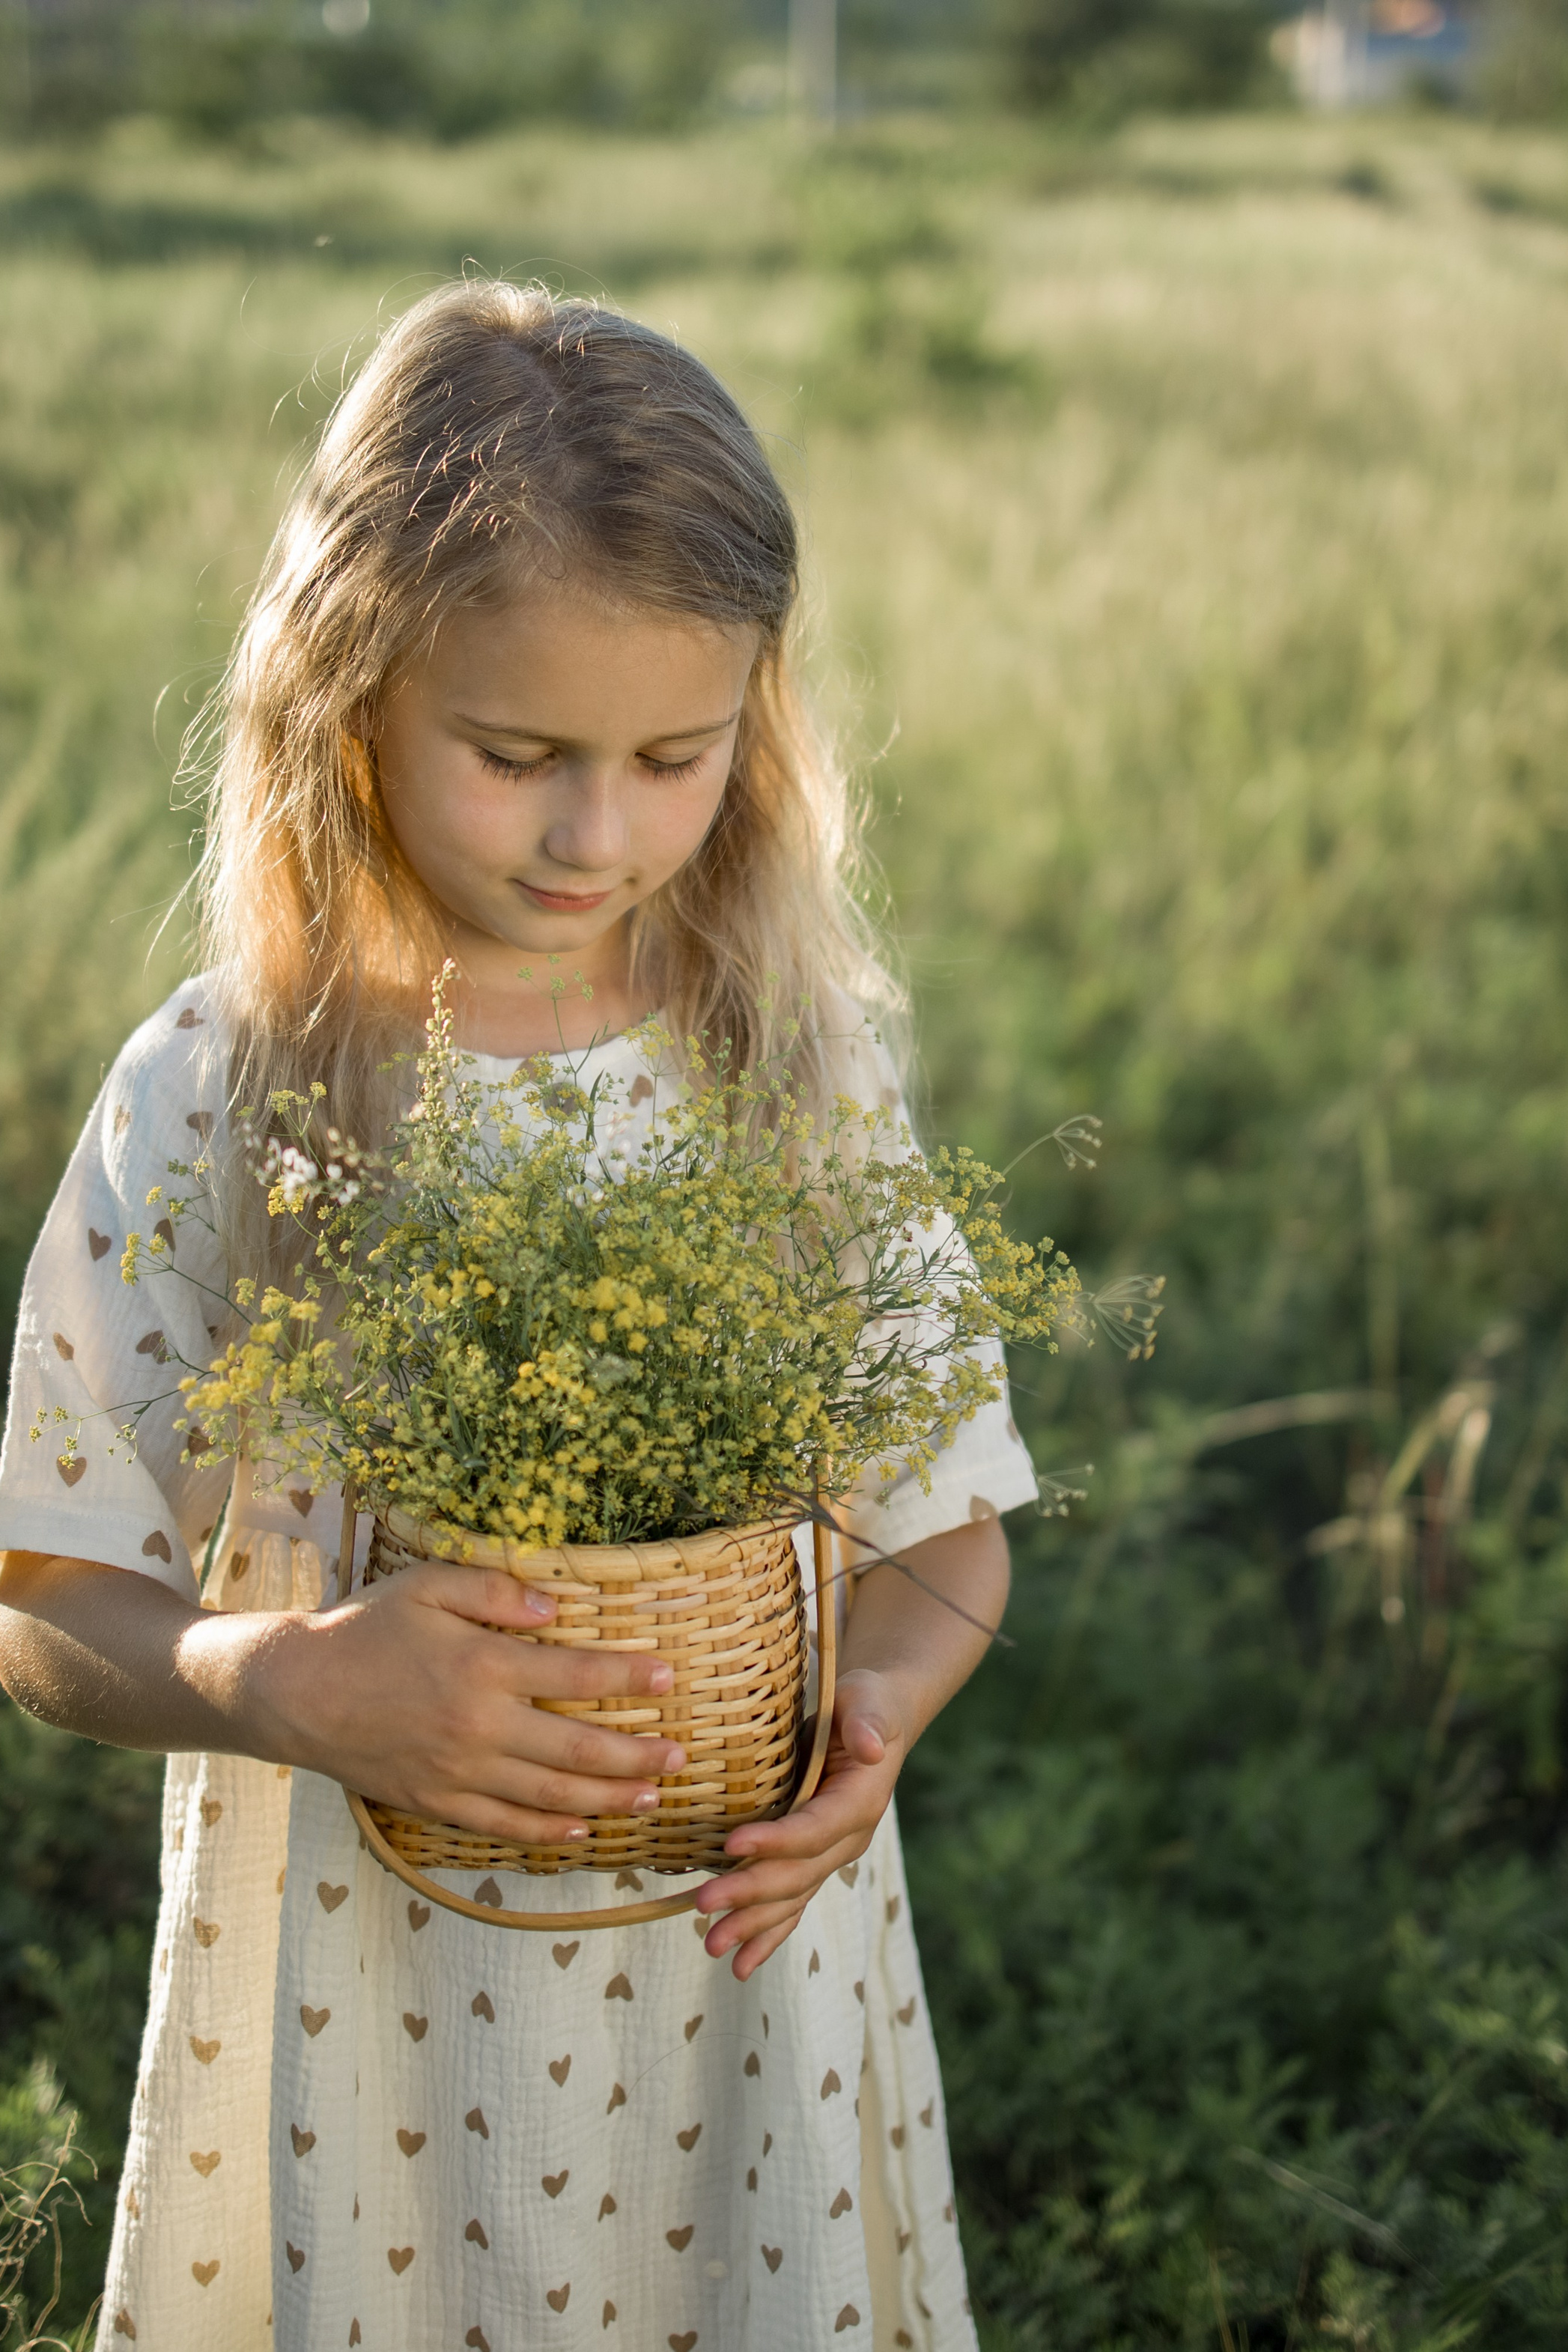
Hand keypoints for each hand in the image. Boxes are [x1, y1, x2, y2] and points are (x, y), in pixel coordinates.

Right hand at [254, 1563, 685, 1846]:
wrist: (295, 1691)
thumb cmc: (364, 1629)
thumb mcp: (428, 1585)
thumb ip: (496, 1590)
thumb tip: (558, 1607)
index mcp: (483, 1666)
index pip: (577, 1673)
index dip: (630, 1677)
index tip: (669, 1677)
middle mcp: (480, 1726)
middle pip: (578, 1748)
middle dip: (638, 1754)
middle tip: (680, 1756)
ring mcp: (460, 1773)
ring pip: (552, 1795)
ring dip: (609, 1797)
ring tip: (652, 1795)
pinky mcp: (437, 1803)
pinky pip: (505, 1825)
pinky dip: (549, 1831)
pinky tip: (583, 1829)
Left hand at [693, 1667, 908, 1979]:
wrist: (874, 1720)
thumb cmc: (863, 1702)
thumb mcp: (868, 1699)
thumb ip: (868, 1721)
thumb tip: (871, 1748)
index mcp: (860, 1802)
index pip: (815, 1829)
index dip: (777, 1842)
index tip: (733, 1845)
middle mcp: (848, 1838)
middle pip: (797, 1873)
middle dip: (751, 1893)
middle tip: (705, 1904)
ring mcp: (831, 1855)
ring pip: (791, 1897)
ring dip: (752, 1924)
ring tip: (712, 1943)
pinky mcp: (813, 1860)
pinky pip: (791, 1904)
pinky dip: (767, 1934)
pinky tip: (739, 1964)